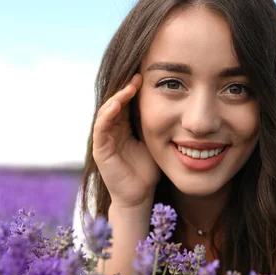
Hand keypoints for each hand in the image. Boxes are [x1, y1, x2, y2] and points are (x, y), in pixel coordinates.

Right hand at [92, 73, 160, 209]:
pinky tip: (116, 105)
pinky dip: (107, 115)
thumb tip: (176, 106)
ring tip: (128, 88)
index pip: (126, 103)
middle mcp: (112, 131)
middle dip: (125, 89)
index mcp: (124, 128)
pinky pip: (100, 128)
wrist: (139, 195)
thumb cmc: (148, 170)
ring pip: (106, 112)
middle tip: (137, 77)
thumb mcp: (155, 142)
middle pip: (115, 103)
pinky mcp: (100, 150)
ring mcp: (104, 140)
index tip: (145, 77)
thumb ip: (158, 125)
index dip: (133, 90)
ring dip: (116, 98)